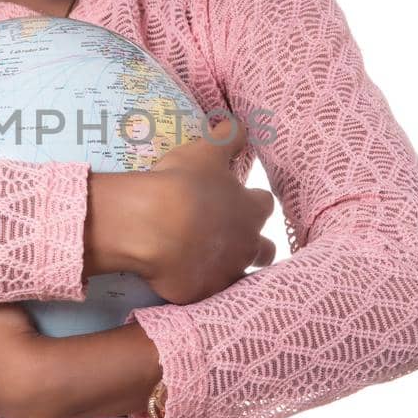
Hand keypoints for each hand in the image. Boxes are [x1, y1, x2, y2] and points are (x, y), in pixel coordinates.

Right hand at [132, 112, 276, 304]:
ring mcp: (224, 274)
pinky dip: (194, 285)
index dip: (252, 201)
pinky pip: (201, 294)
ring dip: (230, 268)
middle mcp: (246, 246)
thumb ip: (227, 137)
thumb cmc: (183, 184)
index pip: (264, 205)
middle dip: (254, 244)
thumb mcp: (205, 150)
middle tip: (232, 238)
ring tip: (210, 263)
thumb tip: (239, 123)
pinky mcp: (200, 295)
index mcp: (250, 210)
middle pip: (264, 249)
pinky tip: (180, 278)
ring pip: (240, 277)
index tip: (239, 199)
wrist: (152, 226)